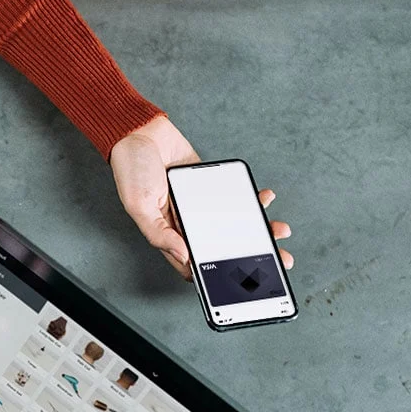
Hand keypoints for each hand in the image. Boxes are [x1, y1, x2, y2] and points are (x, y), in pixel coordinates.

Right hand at [109, 116, 293, 278]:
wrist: (142, 133)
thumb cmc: (131, 170)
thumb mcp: (140, 206)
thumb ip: (159, 233)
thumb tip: (184, 256)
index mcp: (168, 234)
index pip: (196, 264)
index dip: (217, 276)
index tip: (241, 278)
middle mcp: (186, 224)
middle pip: (221, 247)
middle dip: (249, 255)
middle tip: (276, 260)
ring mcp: (200, 207)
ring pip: (233, 224)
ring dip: (258, 228)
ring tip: (279, 231)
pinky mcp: (210, 189)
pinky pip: (235, 197)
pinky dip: (252, 198)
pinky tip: (265, 198)